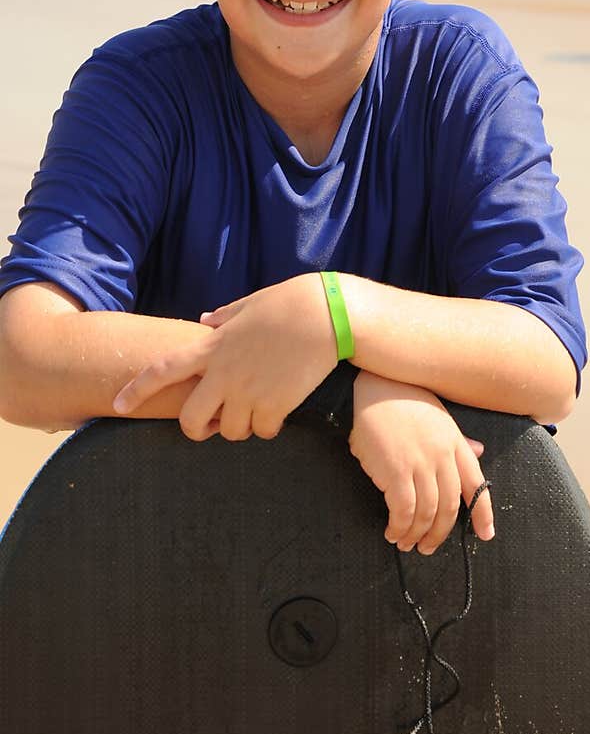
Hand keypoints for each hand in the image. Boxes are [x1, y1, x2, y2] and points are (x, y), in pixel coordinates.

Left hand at [112, 275, 336, 440]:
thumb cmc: (290, 302)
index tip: (117, 404)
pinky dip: (269, 426)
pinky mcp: (275, 404)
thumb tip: (205, 321)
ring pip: (230, 431)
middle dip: (197, 430)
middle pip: (190, 419)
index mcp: (213, 346)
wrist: (327, 314)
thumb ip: (223, 317)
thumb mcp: (249, 304)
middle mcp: (224, 373)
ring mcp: (249, 391)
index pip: (162, 370)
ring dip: (240, 427)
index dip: (136, 390)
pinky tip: (279, 411)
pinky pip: (263, 431)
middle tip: (211, 426)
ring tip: (255, 411)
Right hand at [349, 371, 494, 554]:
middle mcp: (442, 456)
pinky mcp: (395, 471)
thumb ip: (459, 440)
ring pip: (427, 512)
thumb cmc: (405, 400)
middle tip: (429, 548)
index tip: (486, 534)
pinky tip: (393, 532)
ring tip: (407, 544)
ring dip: (417, 535)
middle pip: (450, 506)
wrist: (374, 387)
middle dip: (440, 533)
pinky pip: (403, 510)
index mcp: (455, 443)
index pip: (476, 484)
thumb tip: (479, 451)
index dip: (483, 513)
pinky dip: (400, 527)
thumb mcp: (439, 417)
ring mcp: (420, 464)